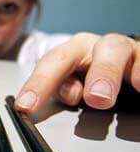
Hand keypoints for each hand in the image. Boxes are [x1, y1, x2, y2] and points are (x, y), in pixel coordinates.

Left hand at [15, 33, 139, 112]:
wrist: (121, 63)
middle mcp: (97, 46)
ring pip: (118, 50)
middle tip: (94, 99)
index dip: (38, 84)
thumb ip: (64, 88)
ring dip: (112, 72)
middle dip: (91, 73)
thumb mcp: (71, 83)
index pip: (51, 63)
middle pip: (90, 50)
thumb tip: (72, 94)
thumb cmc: (89, 75)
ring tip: (117, 92)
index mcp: (72, 51)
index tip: (26, 105)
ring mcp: (124, 50)